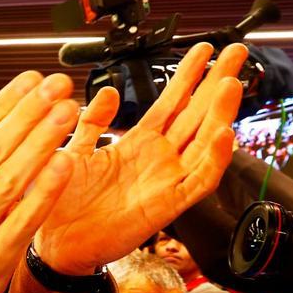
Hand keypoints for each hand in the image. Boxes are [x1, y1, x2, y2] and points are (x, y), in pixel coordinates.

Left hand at [32, 42, 247, 274]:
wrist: (55, 243)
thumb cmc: (64, 202)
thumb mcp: (75, 151)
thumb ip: (92, 122)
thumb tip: (110, 91)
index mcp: (137, 145)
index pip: (170, 103)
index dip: (187, 76)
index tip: (203, 48)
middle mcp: (158, 160)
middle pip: (196, 115)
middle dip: (216, 83)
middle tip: (237, 52)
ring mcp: (166, 181)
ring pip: (204, 143)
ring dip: (220, 114)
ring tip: (231, 83)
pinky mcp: (167, 205)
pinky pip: (198, 181)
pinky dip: (213, 159)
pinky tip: (223, 134)